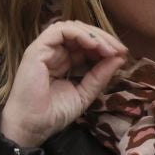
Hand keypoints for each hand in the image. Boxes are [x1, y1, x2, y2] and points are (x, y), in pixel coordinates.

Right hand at [0, 20, 128, 147]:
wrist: (32, 126)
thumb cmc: (54, 113)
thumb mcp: (85, 93)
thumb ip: (100, 75)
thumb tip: (119, 58)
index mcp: (63, 61)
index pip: (86, 44)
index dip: (105, 45)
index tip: (122, 54)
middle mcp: (54, 52)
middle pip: (81, 33)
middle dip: (103, 38)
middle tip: (120, 49)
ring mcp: (44, 49)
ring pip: (71, 28)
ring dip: (94, 35)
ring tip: (108, 48)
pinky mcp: (37, 50)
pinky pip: (59, 31)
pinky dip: (79, 34)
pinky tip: (93, 45)